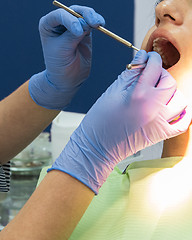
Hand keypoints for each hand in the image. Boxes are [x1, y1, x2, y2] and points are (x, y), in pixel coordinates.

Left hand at [29, 5, 104, 109]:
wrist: (66, 78)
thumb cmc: (58, 64)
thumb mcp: (63, 49)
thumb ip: (73, 35)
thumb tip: (86, 22)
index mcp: (47, 24)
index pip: (59, 15)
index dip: (70, 20)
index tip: (78, 33)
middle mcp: (59, 22)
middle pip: (73, 11)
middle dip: (84, 15)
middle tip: (94, 23)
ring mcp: (72, 25)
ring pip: (84, 14)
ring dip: (92, 17)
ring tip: (98, 24)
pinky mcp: (84, 30)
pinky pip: (91, 21)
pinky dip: (97, 21)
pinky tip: (101, 25)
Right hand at [49, 50, 190, 193]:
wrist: (96, 147)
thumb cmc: (99, 121)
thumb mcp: (111, 92)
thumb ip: (129, 73)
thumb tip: (141, 58)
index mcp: (138, 95)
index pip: (154, 68)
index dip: (152, 58)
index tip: (149, 57)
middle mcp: (153, 108)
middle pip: (170, 82)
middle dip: (162, 74)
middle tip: (150, 75)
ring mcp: (159, 122)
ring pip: (180, 100)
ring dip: (172, 92)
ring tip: (159, 92)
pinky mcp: (161, 135)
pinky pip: (182, 123)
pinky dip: (183, 114)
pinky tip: (173, 108)